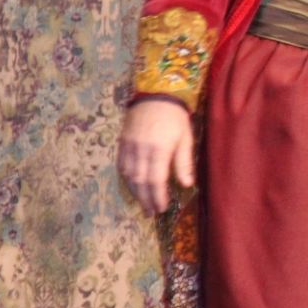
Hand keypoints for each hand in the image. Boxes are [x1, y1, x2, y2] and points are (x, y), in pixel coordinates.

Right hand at [118, 97, 194, 214]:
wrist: (155, 95)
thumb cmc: (175, 117)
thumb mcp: (185, 138)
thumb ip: (184, 162)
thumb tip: (186, 185)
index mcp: (159, 149)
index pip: (156, 179)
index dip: (158, 196)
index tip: (162, 208)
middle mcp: (141, 150)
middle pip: (140, 181)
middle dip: (146, 199)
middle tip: (151, 212)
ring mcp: (129, 146)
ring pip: (128, 175)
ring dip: (135, 192)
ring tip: (143, 204)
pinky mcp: (122, 142)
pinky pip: (121, 165)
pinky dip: (127, 179)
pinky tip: (133, 186)